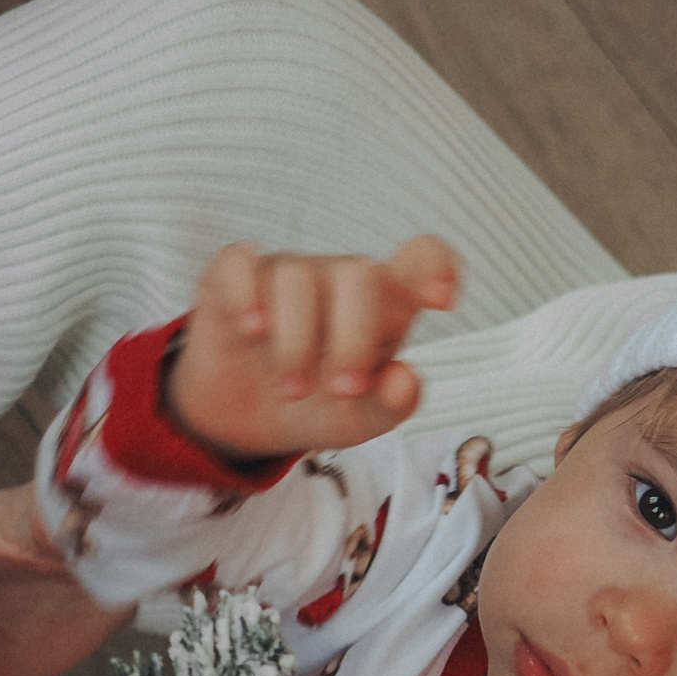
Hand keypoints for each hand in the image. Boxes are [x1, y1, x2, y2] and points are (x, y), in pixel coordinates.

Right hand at [168, 236, 459, 459]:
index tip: (441, 300)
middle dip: (353, 338)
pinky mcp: (235, 274)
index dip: (435, 266)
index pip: (421, 257)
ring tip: (293, 390)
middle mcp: (340, 279)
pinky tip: (253, 332)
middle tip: (341, 391)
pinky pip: (241, 263)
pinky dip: (246, 296)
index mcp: (387, 305)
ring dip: (296, 344)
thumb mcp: (362, 418)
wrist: (249, 417)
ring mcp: (287, 271)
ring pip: (297, 278)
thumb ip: (392, 403)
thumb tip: (405, 380)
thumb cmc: (321, 404)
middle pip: (359, 273)